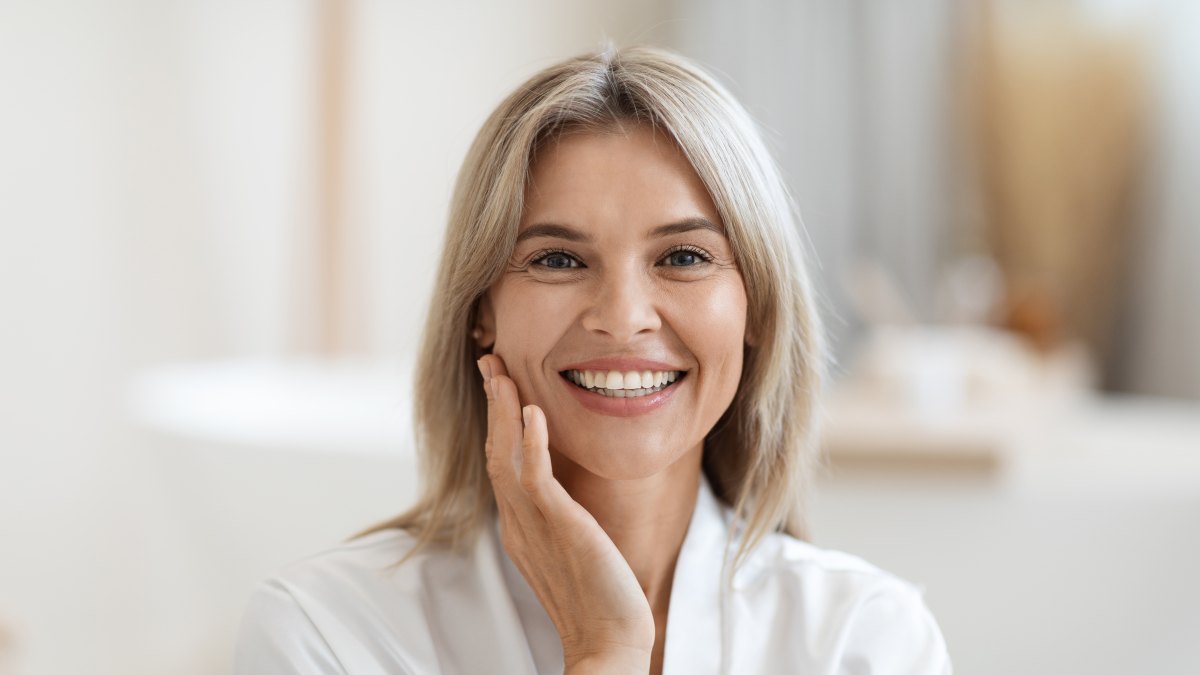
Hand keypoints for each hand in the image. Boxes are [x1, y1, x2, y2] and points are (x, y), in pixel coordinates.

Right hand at [477, 354, 654, 672]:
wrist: (608, 641)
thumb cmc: (600, 598)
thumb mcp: (573, 547)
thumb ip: (561, 518)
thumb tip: (563, 493)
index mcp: (520, 525)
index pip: (501, 461)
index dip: (498, 419)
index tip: (499, 383)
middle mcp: (519, 522)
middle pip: (495, 450)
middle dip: (492, 404)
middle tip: (490, 361)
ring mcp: (533, 525)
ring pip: (506, 456)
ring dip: (504, 411)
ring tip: (501, 372)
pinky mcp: (559, 527)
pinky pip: (536, 478)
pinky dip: (532, 442)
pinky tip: (533, 411)